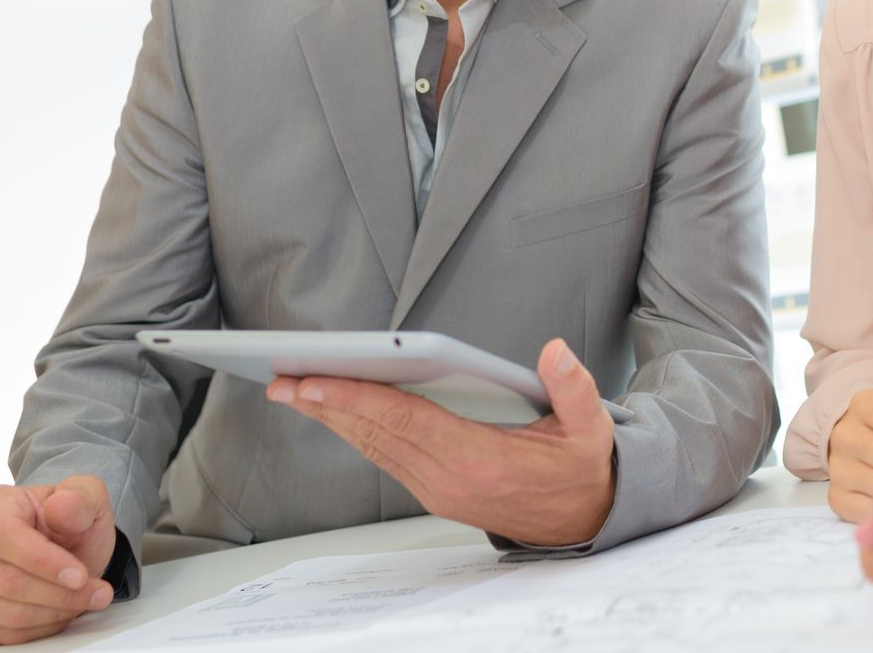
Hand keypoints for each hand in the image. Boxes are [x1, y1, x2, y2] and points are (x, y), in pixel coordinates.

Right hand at [0, 475, 116, 645]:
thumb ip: (80, 498)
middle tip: (98, 592)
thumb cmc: (73, 519)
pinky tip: (61, 612)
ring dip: (54, 613)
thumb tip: (61, 506)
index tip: (79, 576)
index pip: (3, 537)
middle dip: (60, 593)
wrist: (70, 543)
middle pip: (7, 581)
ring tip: (86, 600)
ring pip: (6, 613)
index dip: (42, 561)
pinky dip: (39, 630)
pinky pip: (1, 634)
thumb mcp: (88, 496)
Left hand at [270, 338, 615, 544]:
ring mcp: (439, 490)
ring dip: (333, 418)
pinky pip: (386, 457)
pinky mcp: (435, 492)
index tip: (316, 380)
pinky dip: (356, 431)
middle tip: (283, 379)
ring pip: (374, 448)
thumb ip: (574, 387)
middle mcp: (450, 481)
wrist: (584, 520)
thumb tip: (555, 351)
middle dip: (326, 405)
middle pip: (377, 435)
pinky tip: (335, 411)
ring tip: (295, 390)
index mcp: (481, 461)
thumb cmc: (580, 469)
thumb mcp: (589, 428)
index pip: (406, 421)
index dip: (357, 399)